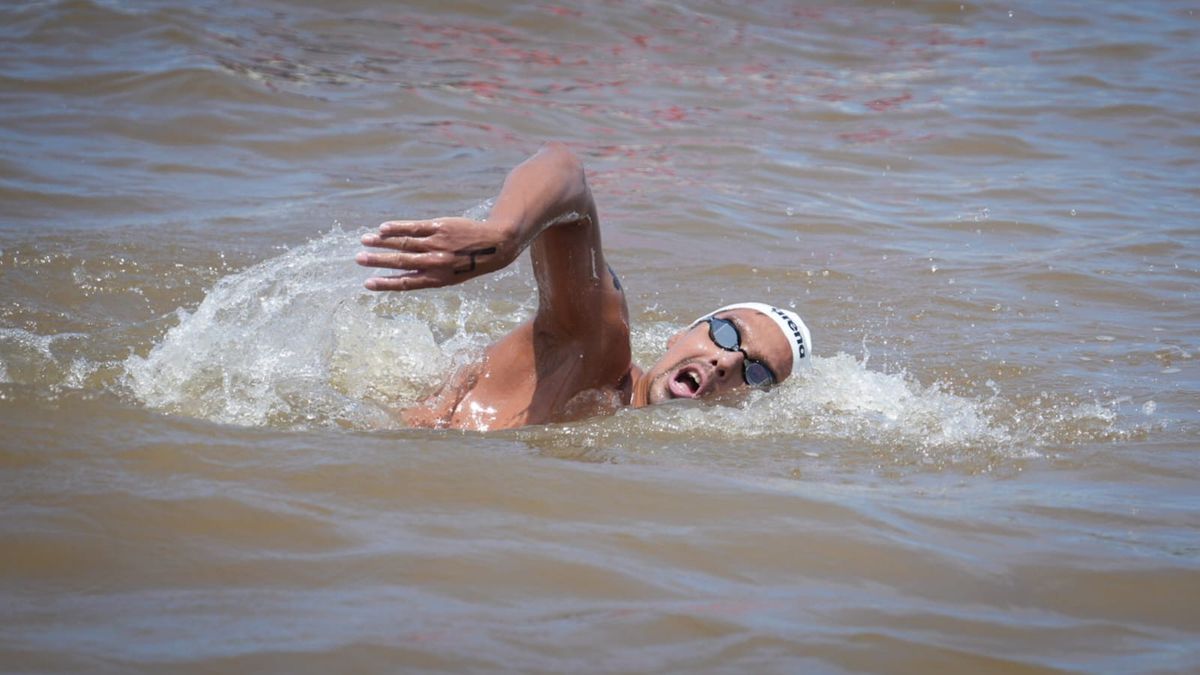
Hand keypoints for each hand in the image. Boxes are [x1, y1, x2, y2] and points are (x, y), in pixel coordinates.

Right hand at [356, 217, 518, 290]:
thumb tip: (399, 275)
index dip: (385, 284)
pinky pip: (414, 227)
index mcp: (436, 279)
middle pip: (400, 261)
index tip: (367, 283)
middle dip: (377, 261)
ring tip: (365, 240)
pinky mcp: (440, 227)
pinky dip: (397, 227)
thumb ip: (426, 276)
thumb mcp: (450, 277)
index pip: (405, 283)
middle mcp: (435, 262)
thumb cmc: (468, 263)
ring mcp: (437, 244)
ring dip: (382, 242)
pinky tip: (383, 227)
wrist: (494, 245)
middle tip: (358, 258)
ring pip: (404, 242)